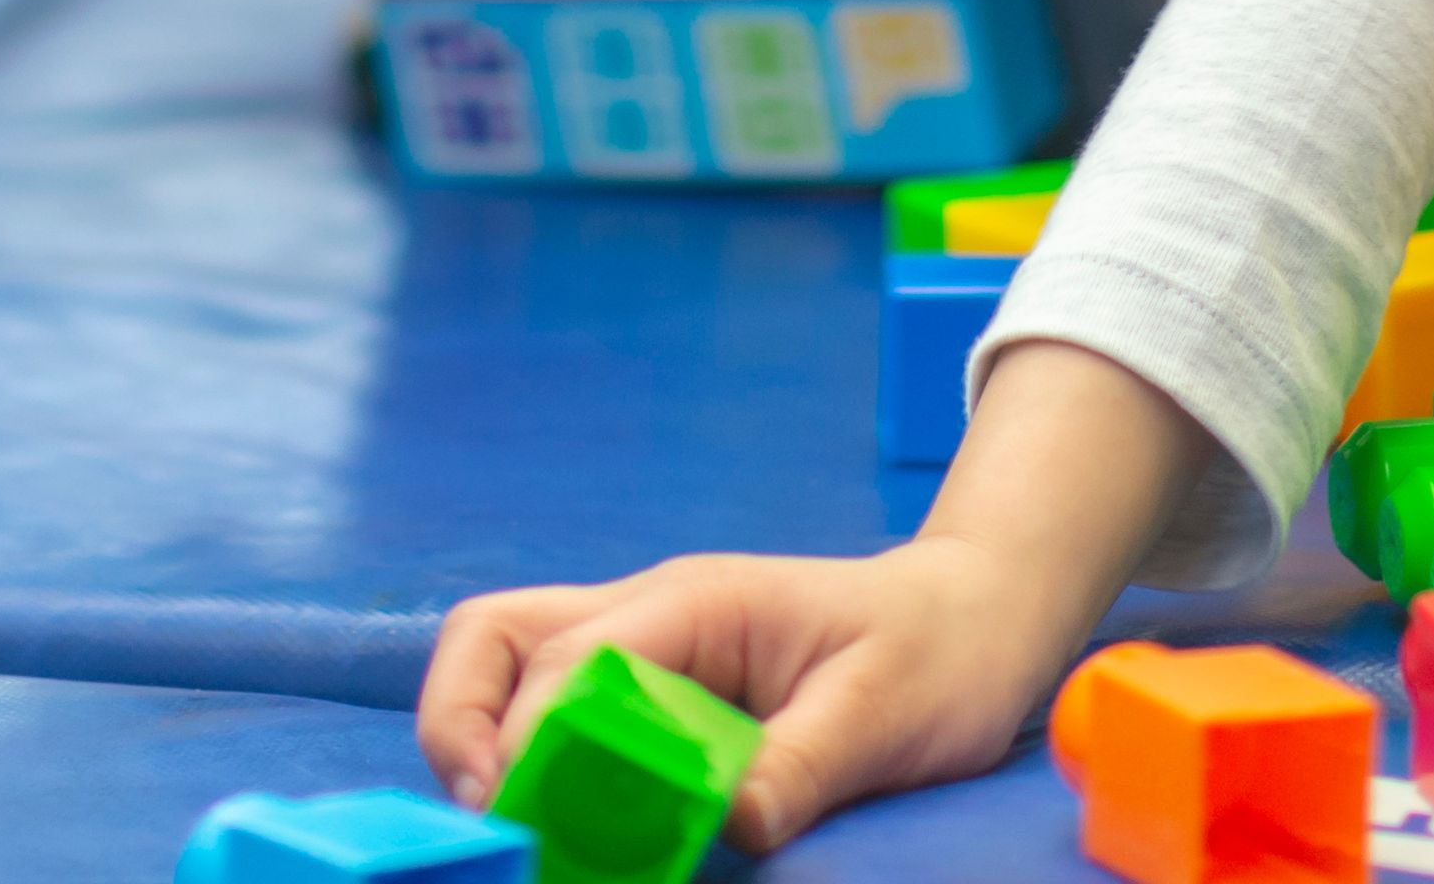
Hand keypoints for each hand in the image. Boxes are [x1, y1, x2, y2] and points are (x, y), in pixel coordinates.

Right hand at [418, 537, 1077, 850]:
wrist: (971, 621)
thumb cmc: (934, 653)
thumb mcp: (886, 713)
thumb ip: (803, 766)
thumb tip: (727, 823)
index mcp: (693, 603)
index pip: (568, 658)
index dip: (529, 741)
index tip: (524, 819)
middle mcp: (647, 614)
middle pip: (495, 639)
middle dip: (462, 728)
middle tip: (491, 821)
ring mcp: (643, 646)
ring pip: (508, 665)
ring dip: (485, 742)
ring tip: (518, 831)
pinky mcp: (653, 688)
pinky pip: (556, 706)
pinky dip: (531, 760)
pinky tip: (568, 825)